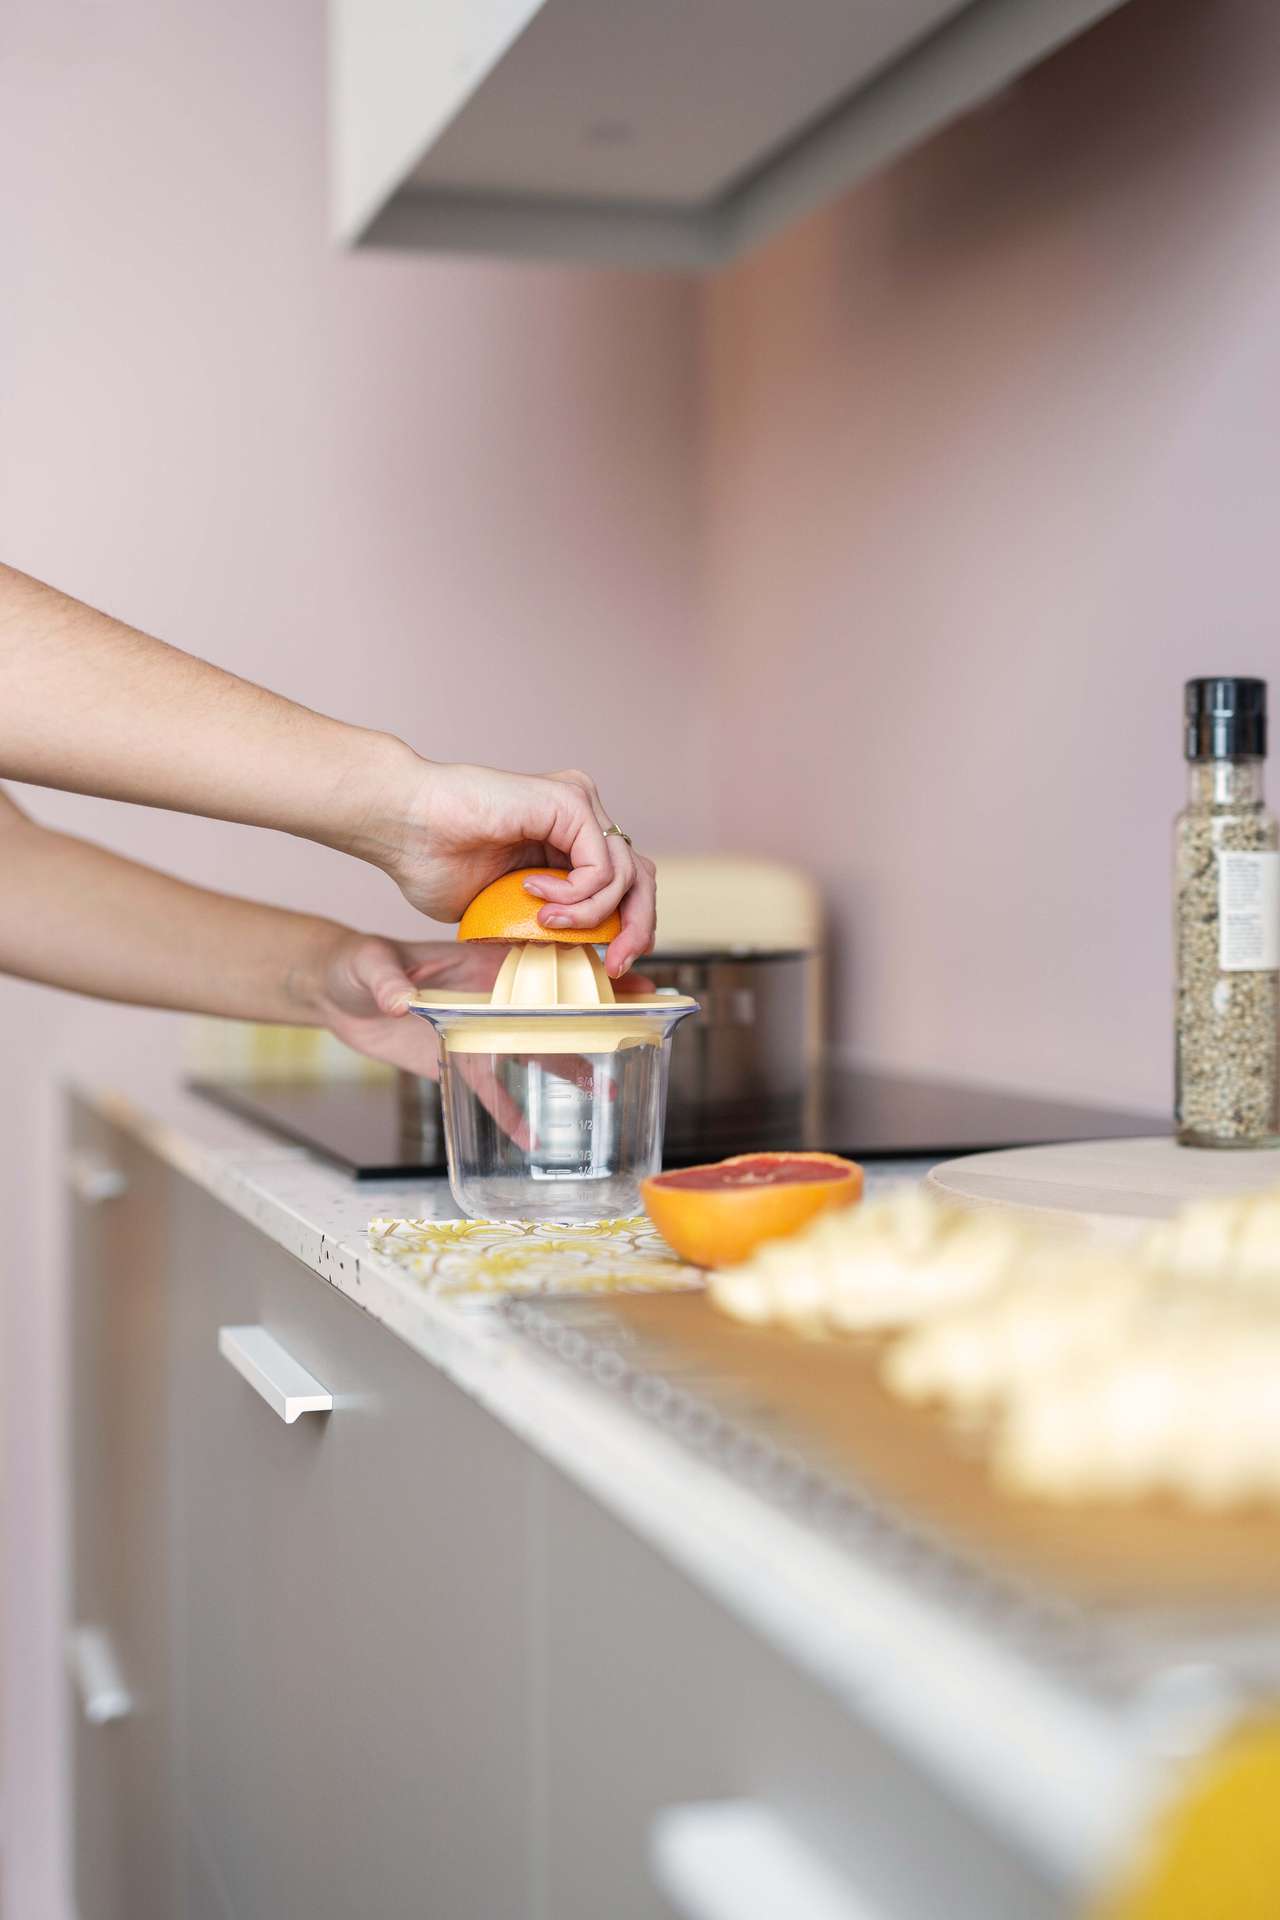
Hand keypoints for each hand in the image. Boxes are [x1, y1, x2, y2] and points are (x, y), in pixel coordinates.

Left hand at [310, 928, 653, 1080]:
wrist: (334, 992)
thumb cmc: (356, 964)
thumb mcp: (371, 965)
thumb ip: (389, 980)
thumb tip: (400, 1000)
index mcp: (483, 961)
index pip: (546, 964)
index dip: (588, 971)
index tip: (628, 977)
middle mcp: (490, 997)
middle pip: (553, 1010)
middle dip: (598, 1019)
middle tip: (641, 1030)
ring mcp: (476, 1030)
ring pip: (532, 1050)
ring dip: (569, 1067)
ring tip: (608, 1089)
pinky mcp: (455, 1059)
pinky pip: (490, 1090)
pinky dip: (509, 1114)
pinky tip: (531, 1139)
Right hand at [362, 755, 656, 978]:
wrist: (401, 825)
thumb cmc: (432, 862)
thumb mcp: (503, 912)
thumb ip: (544, 925)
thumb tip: (576, 958)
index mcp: (568, 838)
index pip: (626, 885)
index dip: (629, 929)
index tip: (612, 968)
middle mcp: (581, 815)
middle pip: (641, 878)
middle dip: (636, 929)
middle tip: (615, 965)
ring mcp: (578, 805)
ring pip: (627, 875)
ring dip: (590, 916)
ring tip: (543, 922)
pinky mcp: (570, 801)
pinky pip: (602, 867)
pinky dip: (577, 897)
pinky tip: (534, 896)